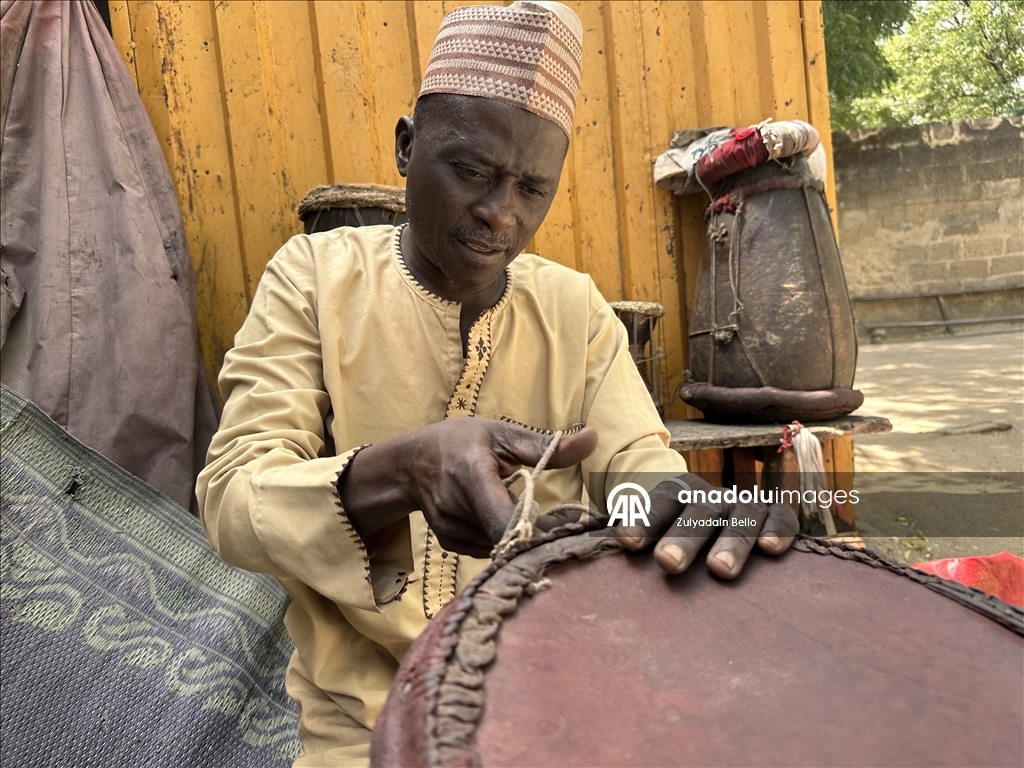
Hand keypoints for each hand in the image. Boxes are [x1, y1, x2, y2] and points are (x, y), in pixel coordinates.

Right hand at [340, 419, 597, 556]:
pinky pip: (489, 548)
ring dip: (522, 537)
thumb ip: (547, 446)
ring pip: (501, 546)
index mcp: (472, 475)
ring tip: (538, 517)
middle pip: (509, 537)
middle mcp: (457, 507)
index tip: (568, 527)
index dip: (538, 531)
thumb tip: (593, 439)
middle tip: (568, 523)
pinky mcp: (450, 543)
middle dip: (540, 534)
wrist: (411, 463)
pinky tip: (506, 520)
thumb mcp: (501, 433)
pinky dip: (503, 538)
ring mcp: (451, 530)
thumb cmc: (460, 441)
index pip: (506, 519)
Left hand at [615, 473, 797, 578]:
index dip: (643, 519)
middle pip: (697, 510)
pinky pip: (780, 517)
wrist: (705, 509)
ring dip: (730, 540)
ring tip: (719, 570)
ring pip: (740, 515)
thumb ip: (630, 539)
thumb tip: (596, 556)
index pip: (657, 501)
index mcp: (673, 494)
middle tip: (667, 562)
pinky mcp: (773, 514)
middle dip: (683, 536)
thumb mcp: (646, 531)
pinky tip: (771, 549)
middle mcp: (708, 496)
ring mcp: (741, 504)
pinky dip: (777, 529)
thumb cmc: (668, 533)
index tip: (627, 541)